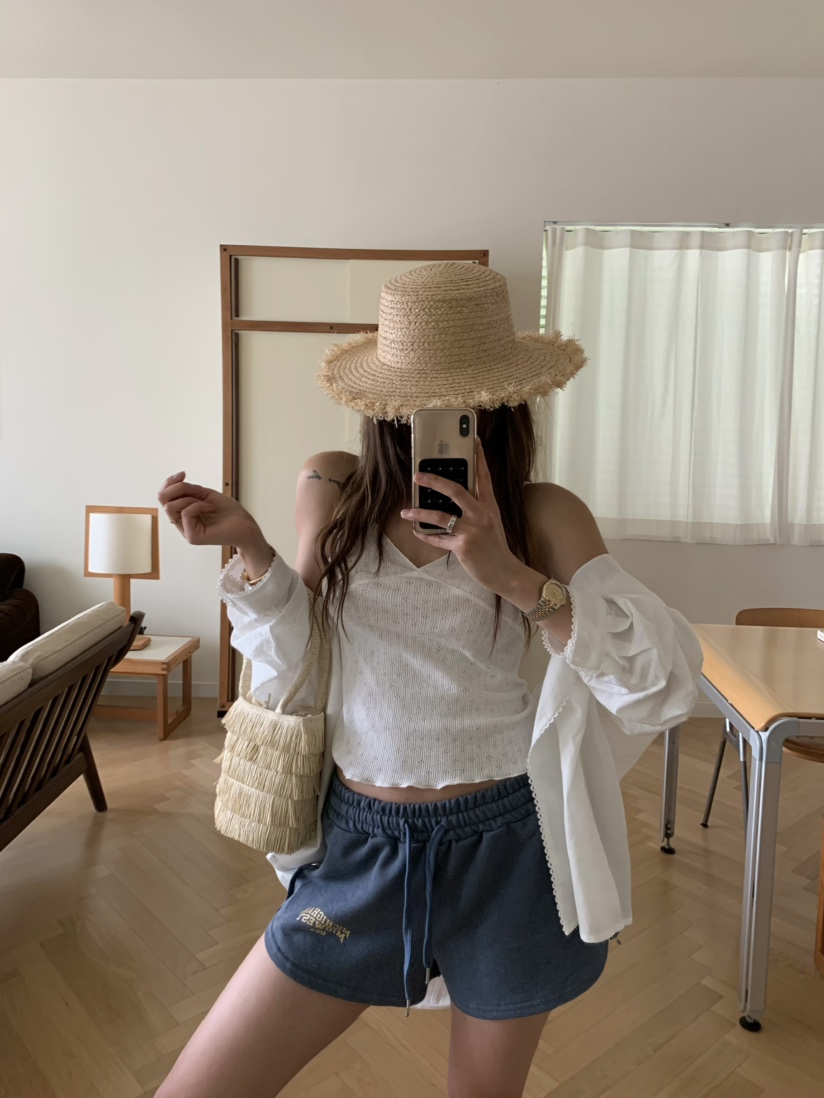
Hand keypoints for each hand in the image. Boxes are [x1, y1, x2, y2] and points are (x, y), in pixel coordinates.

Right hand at [157, 472, 264, 551]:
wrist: (245, 525)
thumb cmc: (229, 511)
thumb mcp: (204, 494)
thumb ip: (187, 490)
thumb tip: (174, 481)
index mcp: (182, 512)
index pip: (163, 496)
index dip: (169, 482)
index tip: (183, 474)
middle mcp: (181, 522)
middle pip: (162, 500)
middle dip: (178, 487)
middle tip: (197, 489)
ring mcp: (186, 531)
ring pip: (171, 506)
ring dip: (190, 498)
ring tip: (207, 502)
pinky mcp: (193, 537)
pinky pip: (185, 513)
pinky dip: (198, 506)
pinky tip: (210, 508)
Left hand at [399, 437, 522, 594]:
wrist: (507, 573)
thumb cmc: (497, 548)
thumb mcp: (492, 524)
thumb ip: (477, 511)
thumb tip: (453, 502)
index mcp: (489, 506)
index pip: (484, 477)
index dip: (479, 457)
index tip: (473, 440)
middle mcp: (481, 514)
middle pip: (455, 490)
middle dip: (434, 481)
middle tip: (417, 475)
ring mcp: (472, 530)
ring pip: (440, 516)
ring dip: (419, 513)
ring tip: (406, 511)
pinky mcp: (463, 546)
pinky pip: (438, 539)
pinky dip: (425, 536)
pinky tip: (416, 532)